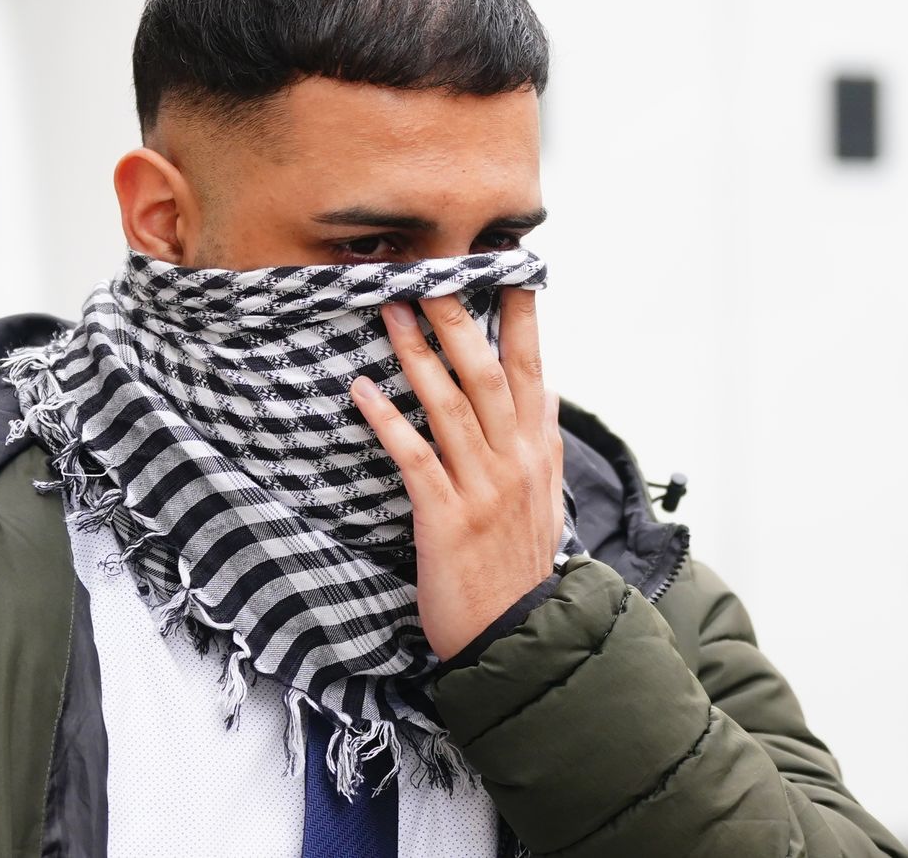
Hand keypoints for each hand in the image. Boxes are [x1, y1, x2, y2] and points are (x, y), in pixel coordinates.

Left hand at [349, 289, 563, 661]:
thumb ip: (541, 439)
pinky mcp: (446, 517)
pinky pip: (414, 457)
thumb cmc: (520, 566)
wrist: (517, 637)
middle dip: (459, 319)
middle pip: (486, 374)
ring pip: (448, 405)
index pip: (531, 370)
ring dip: (417, 354)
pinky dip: (387, 420)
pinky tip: (361, 391)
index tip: (510, 270)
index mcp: (536, 453)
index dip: (521, 318)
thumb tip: (543, 389)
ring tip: (391, 312)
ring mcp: (482, 488)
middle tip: (431, 272)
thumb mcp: (546, 497)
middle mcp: (514, 462)